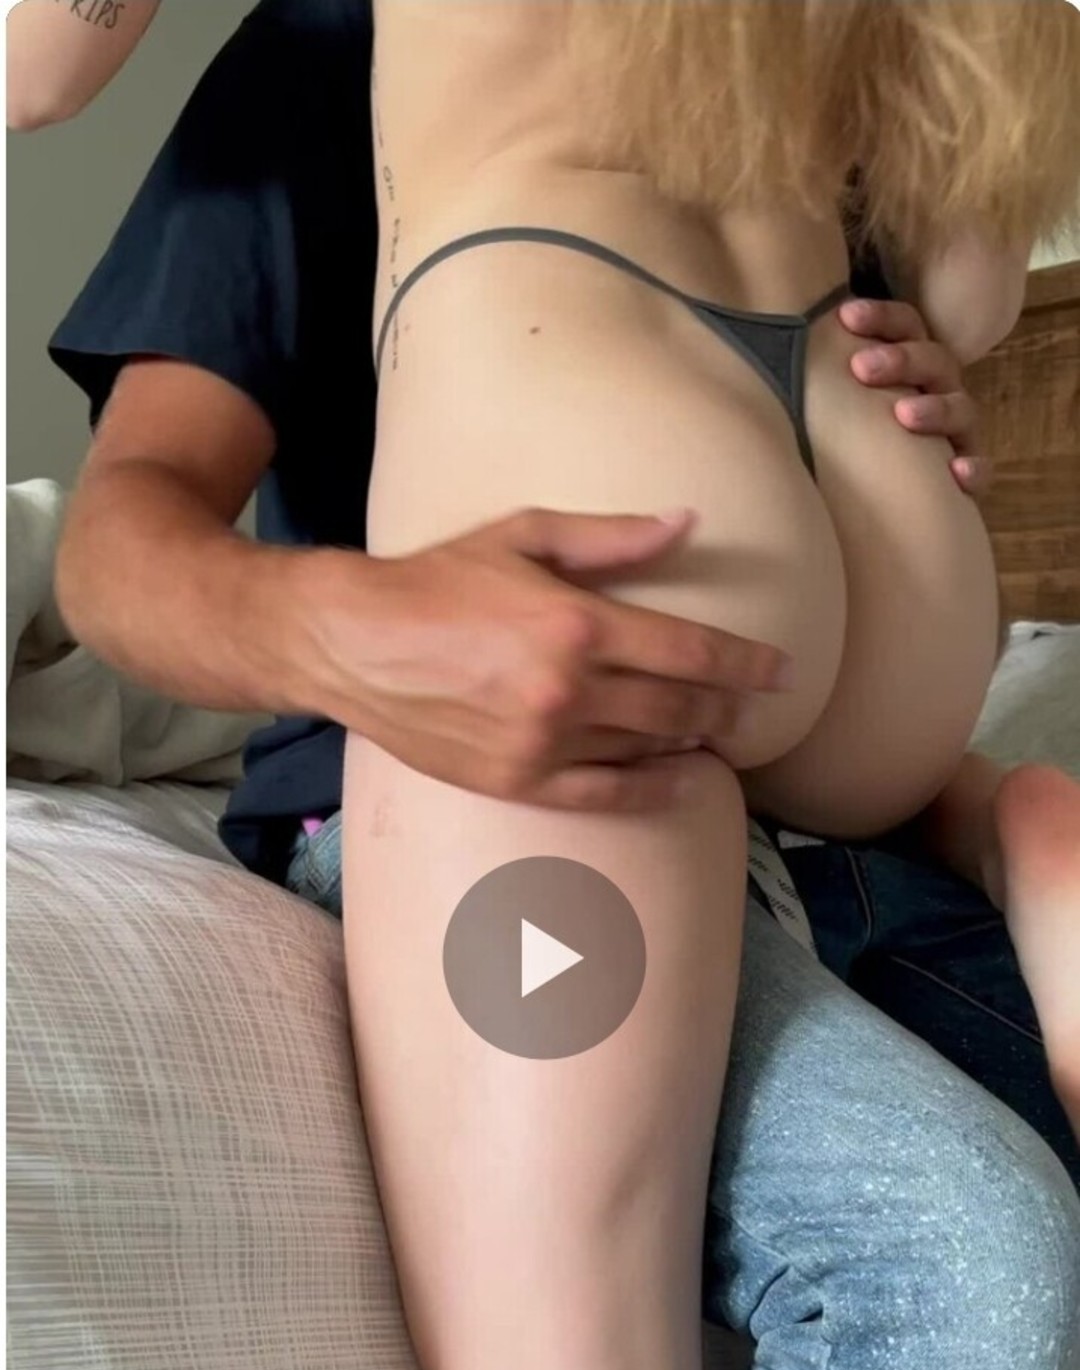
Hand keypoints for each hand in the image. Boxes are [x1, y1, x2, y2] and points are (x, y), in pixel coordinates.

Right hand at [321, 507, 792, 811]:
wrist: (355, 644)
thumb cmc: (438, 580)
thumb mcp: (525, 536)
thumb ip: (611, 539)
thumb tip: (684, 523)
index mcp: (578, 624)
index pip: (690, 651)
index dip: (745, 663)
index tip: (780, 671)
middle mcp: (569, 690)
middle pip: (679, 707)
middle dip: (726, 706)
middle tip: (752, 705)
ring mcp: (545, 744)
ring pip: (648, 751)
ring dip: (693, 743)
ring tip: (718, 733)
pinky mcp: (519, 781)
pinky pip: (606, 794)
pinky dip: (653, 788)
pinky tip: (681, 779)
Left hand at [838, 299, 991, 496]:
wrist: (887, 497)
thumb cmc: (854, 435)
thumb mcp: (839, 402)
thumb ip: (820, 374)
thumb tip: (766, 341)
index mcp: (911, 361)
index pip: (906, 324)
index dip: (880, 316)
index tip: (844, 316)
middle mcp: (939, 388)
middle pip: (934, 359)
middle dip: (900, 359)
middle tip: (861, 367)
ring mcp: (957, 429)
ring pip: (960, 408)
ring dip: (934, 407)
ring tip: (903, 415)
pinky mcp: (967, 469)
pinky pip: (980, 467)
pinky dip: (973, 469)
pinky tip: (956, 474)